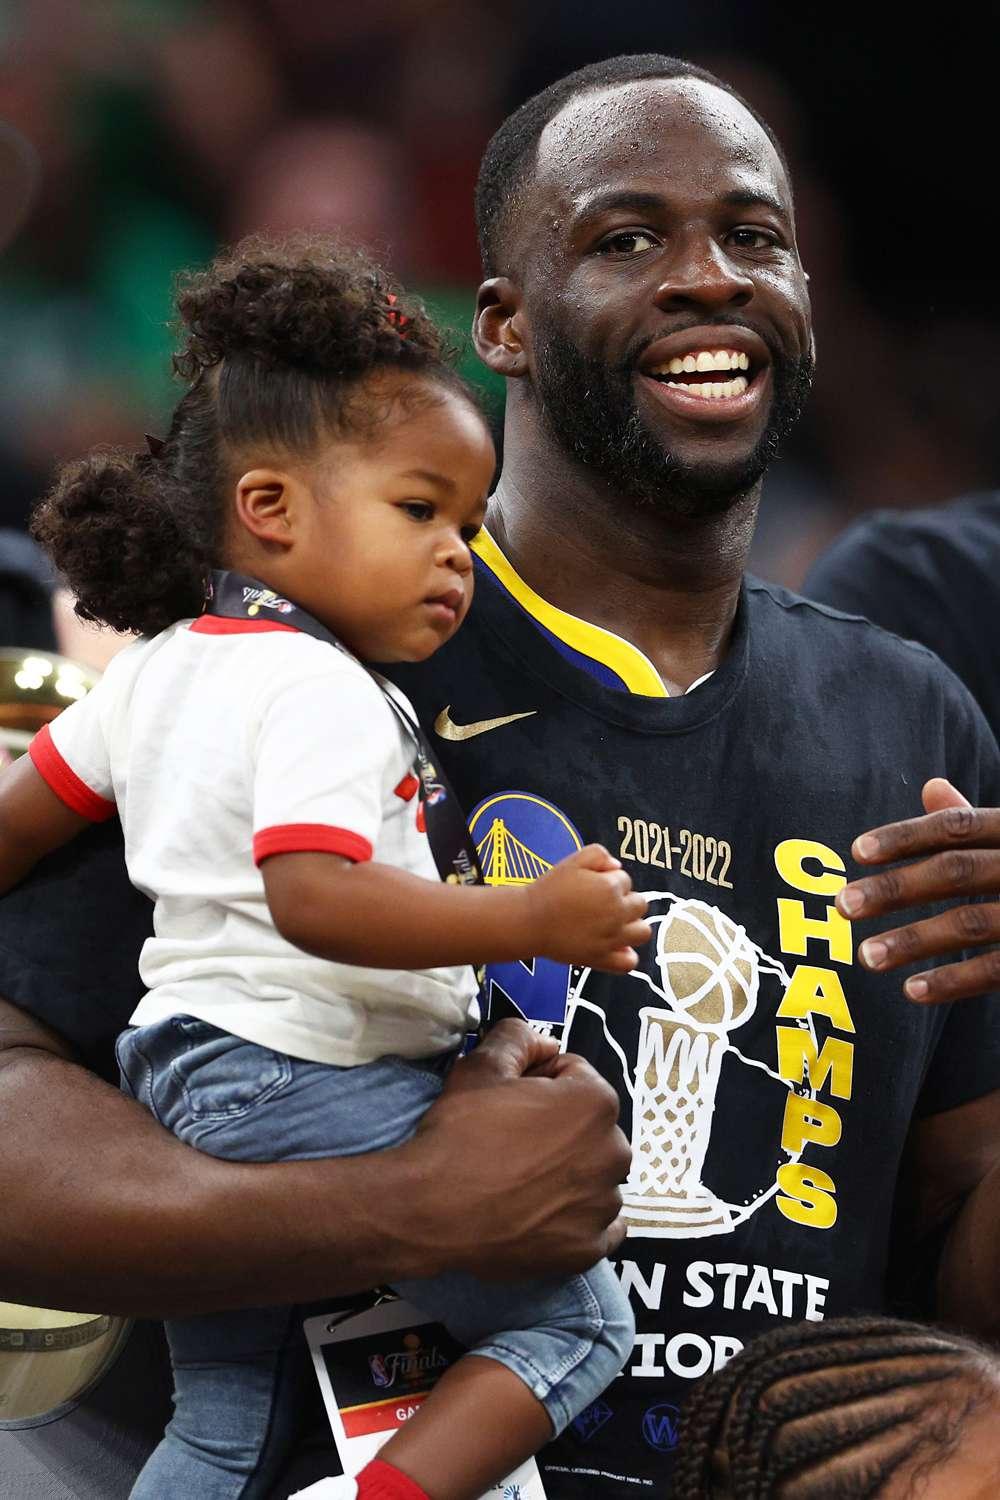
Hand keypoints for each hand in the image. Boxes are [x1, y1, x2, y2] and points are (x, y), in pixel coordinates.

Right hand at [407, 1019, 629, 1278]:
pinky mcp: (588, 1249)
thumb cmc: (460, 1133)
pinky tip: (547, 1213)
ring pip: (594, 1175)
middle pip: (589, 1127)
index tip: (510, 1101)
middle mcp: (614, 1153)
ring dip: (570, 1173)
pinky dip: (579, 1219)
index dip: (539, 1082)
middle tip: (512, 1141)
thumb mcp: (481, 1067)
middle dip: (560, 1127)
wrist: (431, 1209)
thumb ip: (518, 1037)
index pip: (575, 1075)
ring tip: (521, 1180)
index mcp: (596, 1103)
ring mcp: (603, 1206)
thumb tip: (544, 1043)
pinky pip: (600, 1227)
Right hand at [531, 844, 651, 971]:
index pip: (626, 880)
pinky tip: (615, 946)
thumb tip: (616, 867)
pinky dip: (626, 955)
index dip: (609, 880)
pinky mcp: (602, 959)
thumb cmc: (549, 889)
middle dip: (624, 900)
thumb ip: (599, 855)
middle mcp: (616, 914)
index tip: (591, 885)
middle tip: (601, 903)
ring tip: (614, 923)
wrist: (529, 920)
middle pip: (639, 904)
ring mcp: (611, 939)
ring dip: (632, 925)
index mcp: (610, 888)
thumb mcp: (573, 860)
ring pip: (643, 932)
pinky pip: (629, 962)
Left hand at [837, 778, 999, 1001]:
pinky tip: (912, 991)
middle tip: (841, 906)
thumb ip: (981, 823)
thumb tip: (931, 787)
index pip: (958, 827)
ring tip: (865, 957)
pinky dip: (953, 981)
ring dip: (913, 940)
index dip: (906, 836)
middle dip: (895, 888)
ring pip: (971, 922)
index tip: (856, 851)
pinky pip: (997, 969)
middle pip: (957, 871)